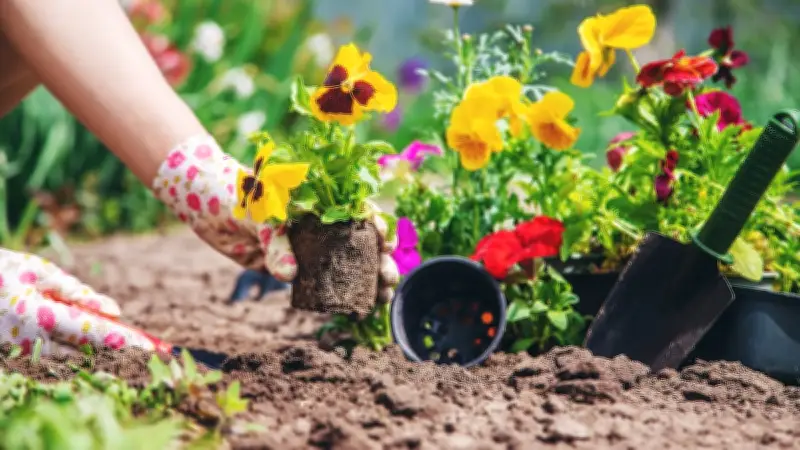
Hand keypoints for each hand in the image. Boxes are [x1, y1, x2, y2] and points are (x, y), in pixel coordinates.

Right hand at [0, 248, 159, 355]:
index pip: (92, 331)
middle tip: (149, 351)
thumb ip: (77, 292)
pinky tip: (93, 347)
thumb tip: (115, 311)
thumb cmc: (3, 270)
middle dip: (116, 353)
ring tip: (128, 350)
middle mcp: (31, 338)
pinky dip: (75, 352)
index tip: (150, 346)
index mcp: (38, 314)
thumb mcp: (39, 271)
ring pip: (70, 359)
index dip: (123, 340)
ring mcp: (21, 350)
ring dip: (98, 355)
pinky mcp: (16, 354)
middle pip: (85, 352)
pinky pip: (52, 357)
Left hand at [151, 135, 399, 297]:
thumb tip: (289, 275)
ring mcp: (307, 247)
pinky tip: (354, 309)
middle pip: (360, 242)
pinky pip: (318, 283)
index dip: (378, 226)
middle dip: (380, 261)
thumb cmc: (239, 195)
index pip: (360, 211)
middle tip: (388, 280)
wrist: (207, 206)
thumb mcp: (260, 214)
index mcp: (320, 201)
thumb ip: (276, 242)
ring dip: (366, 282)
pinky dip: (337, 296)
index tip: (387, 243)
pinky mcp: (291, 267)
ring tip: (381, 298)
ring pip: (345, 265)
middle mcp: (320, 224)